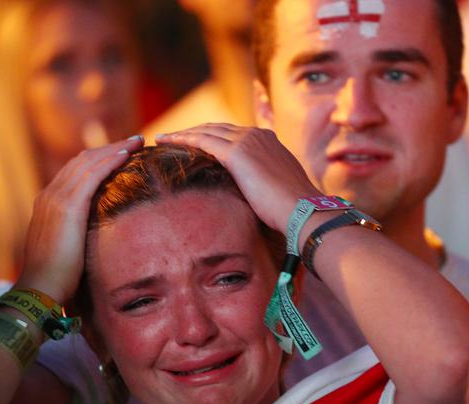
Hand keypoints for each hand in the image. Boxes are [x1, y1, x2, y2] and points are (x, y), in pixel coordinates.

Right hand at [17, 135, 143, 303]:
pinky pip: (92, 175)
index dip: (100, 160)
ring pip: (88, 163)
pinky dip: (109, 161)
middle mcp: (50, 195)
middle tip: (135, 140)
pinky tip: (126, 155)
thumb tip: (98, 239)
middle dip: (110, 148)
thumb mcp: (68, 250)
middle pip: (83, 161)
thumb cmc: (57, 278)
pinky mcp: (67, 206)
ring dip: (114, 149)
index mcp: (48, 204)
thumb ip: (78, 236)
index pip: (76, 172)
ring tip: (137, 141)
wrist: (40, 288)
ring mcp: (56, 198)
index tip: (122, 154)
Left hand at [155, 124, 319, 235]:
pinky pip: (202, 141)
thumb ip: (265, 180)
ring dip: (183, 133)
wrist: (304, 211)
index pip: (233, 132)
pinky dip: (182, 139)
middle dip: (194, 131)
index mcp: (269, 140)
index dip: (212, 135)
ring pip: (206, 131)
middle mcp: (257, 135)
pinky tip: (166, 142)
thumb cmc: (295, 209)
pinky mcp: (237, 154)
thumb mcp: (279, 187)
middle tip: (173, 138)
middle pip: (217, 127)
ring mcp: (247, 141)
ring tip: (164, 138)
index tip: (196, 142)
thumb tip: (257, 193)